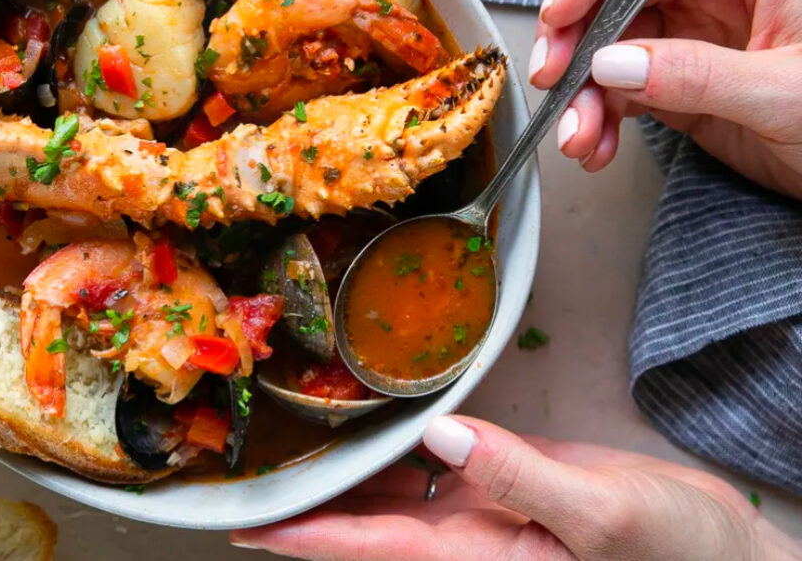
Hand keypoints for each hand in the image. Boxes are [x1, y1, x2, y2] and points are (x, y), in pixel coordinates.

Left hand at [230, 416, 800, 560]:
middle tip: (244, 469)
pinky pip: (433, 460)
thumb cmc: (674, 553)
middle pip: (363, 518)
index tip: (247, 525)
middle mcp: (463, 537)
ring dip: (341, 468)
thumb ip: (520, 478)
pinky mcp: (500, 481)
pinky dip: (396, 442)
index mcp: (475, 559)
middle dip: (305, 500)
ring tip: (284, 437)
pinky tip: (368, 417)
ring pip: (390, 488)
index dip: (303, 536)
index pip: (368, 547)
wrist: (718, 552)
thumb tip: (440, 436)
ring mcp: (479, 508)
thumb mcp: (602, 517)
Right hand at [528, 0, 801, 198]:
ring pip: (611, 52)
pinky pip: (622, 94)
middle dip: (577, 40)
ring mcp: (694, 46)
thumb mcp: (784, 91)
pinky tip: (595, 148)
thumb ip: (697, 74)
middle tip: (554, 80)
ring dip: (582, 95)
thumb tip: (611, 62)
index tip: (561, 12)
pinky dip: (598, 121)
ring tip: (578, 139)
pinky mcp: (682, 90)